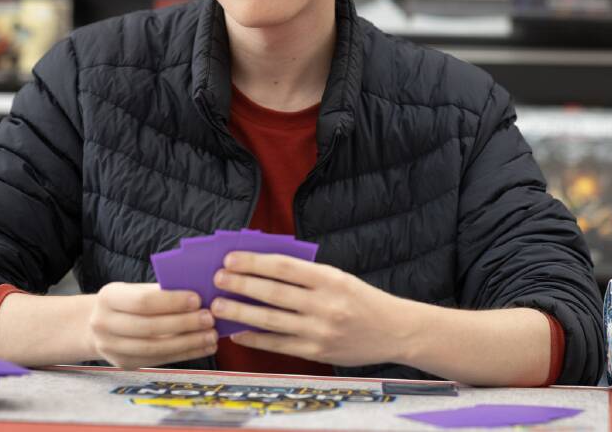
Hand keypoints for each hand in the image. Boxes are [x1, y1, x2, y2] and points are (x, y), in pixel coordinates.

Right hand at [86, 282, 216, 369]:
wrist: (100, 324)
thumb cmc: (129, 301)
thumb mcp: (137, 289)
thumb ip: (162, 291)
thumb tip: (201, 292)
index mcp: (109, 297)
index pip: (143, 302)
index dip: (172, 302)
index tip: (198, 300)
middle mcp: (104, 324)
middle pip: (149, 327)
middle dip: (183, 323)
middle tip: (209, 319)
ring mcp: (111, 348)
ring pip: (154, 348)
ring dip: (187, 343)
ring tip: (211, 336)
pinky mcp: (124, 364)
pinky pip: (158, 360)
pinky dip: (184, 354)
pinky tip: (203, 347)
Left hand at [211, 253, 413, 365]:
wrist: (393, 330)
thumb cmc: (361, 299)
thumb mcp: (338, 277)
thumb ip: (305, 274)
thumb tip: (262, 267)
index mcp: (329, 279)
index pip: (283, 267)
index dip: (253, 262)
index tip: (231, 259)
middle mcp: (324, 305)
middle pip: (272, 292)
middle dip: (240, 285)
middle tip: (217, 279)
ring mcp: (319, 331)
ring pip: (270, 320)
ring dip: (240, 312)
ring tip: (218, 306)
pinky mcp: (316, 352)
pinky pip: (278, 345)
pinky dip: (254, 338)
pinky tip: (237, 332)